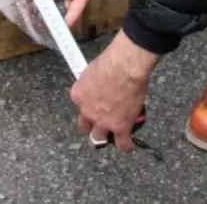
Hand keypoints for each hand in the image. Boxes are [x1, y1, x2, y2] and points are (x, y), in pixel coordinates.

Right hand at [39, 0, 113, 25]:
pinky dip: (72, 17)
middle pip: (53, 6)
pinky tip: (65, 25)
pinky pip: (78, 8)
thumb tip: (45, 1)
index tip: (34, 19)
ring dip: (60, 20)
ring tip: (53, 32)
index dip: (39, 7)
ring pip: (65, 9)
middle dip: (49, 17)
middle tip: (43, 30)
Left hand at [71, 31, 158, 151]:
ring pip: (99, 138)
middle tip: (97, 124)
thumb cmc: (110, 61)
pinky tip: (127, 145)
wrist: (125, 67)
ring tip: (110, 137)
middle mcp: (87, 111)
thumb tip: (98, 82)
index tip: (93, 103)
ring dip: (104, 137)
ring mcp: (103, 122)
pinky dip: (125, 145)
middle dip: (90, 126)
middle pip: (84, 126)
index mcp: (78, 95)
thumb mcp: (92, 70)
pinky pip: (122, 143)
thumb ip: (92, 81)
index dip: (87, 105)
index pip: (79, 105)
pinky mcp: (120, 127)